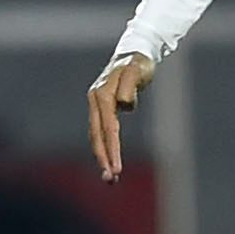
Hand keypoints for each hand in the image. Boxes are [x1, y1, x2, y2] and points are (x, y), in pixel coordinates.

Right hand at [87, 53, 155, 182]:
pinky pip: (101, 132)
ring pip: (97, 135)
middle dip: (103, 158)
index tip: (117, 167)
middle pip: (97, 135)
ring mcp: (97, 105)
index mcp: (102, 95)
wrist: (134, 54)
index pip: (108, 127)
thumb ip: (129, 86)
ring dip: (103, 156)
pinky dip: (104, 147)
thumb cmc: (138, 63)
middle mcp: (96, 101)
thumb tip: (124, 104)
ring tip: (110, 178)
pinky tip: (108, 162)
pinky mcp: (102, 109)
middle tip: (111, 180)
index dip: (112, 148)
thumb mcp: (137, 71)